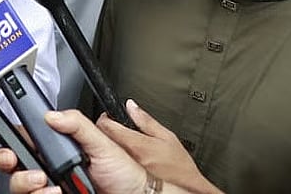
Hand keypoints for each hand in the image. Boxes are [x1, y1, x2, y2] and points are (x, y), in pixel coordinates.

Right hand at [0, 109, 152, 193]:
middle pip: (11, 162)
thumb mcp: (103, 142)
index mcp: (56, 146)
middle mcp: (48, 166)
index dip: (0, 134)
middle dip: (6, 159)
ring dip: (25, 181)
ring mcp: (49, 186)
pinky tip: (55, 192)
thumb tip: (51, 115)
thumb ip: (77, 124)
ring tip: (44, 180)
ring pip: (18, 184)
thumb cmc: (124, 173)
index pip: (22, 137)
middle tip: (15, 159)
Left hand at [100, 100, 219, 193]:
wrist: (186, 189)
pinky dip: (116, 156)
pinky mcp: (124, 176)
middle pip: (104, 137)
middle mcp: (126, 157)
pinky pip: (114, 161)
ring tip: (126, 144)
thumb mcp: (167, 137)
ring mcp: (124, 168)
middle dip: (109, 130)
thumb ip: (146, 120)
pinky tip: (127, 157)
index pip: (106, 125)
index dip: (106, 117)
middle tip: (119, 128)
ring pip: (107, 149)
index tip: (110, 115)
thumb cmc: (179, 167)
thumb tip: (130, 105)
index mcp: (135, 144)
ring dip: (112, 143)